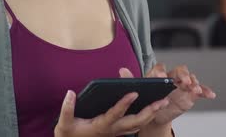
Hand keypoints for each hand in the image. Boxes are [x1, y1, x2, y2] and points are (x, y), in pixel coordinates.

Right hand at [54, 88, 168, 136]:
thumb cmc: (69, 136)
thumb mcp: (63, 125)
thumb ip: (66, 109)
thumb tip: (70, 93)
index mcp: (100, 126)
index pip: (115, 114)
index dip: (124, 103)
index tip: (133, 92)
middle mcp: (112, 130)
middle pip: (135, 122)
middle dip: (149, 111)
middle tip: (161, 100)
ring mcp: (117, 132)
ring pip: (138, 125)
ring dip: (151, 114)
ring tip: (162, 102)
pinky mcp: (118, 131)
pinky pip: (136, 125)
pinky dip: (146, 117)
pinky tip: (153, 108)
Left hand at [120, 64, 215, 125]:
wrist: (156, 112)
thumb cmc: (147, 98)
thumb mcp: (139, 91)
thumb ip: (131, 80)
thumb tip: (121, 70)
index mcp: (158, 75)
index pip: (160, 69)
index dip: (161, 71)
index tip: (161, 76)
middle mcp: (172, 77)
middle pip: (179, 71)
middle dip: (182, 75)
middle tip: (184, 81)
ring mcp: (182, 85)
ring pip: (191, 79)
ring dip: (194, 82)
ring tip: (195, 89)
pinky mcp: (190, 93)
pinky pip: (199, 90)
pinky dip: (205, 91)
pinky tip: (210, 94)